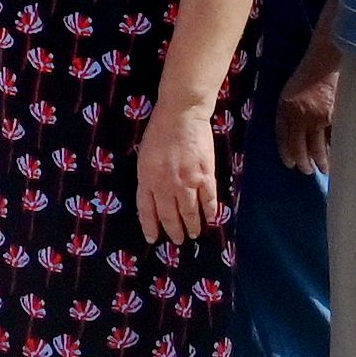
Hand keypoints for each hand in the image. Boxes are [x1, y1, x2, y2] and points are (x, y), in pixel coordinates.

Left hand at [136, 102, 225, 242]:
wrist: (181, 116)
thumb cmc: (158, 131)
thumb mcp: (143, 156)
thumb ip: (148, 176)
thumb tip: (151, 193)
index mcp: (146, 179)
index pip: (147, 210)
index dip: (150, 226)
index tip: (153, 239)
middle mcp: (165, 185)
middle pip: (169, 215)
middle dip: (173, 231)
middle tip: (178, 241)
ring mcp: (186, 182)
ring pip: (189, 211)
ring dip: (192, 226)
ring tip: (194, 235)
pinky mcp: (205, 176)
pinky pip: (208, 200)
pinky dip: (210, 212)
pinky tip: (211, 221)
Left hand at [275, 51, 340, 175]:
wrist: (325, 60)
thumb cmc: (307, 74)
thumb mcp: (289, 92)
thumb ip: (287, 111)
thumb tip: (291, 132)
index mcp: (284, 108)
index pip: (282, 136)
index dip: (285, 152)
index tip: (289, 163)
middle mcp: (298, 115)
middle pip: (298, 145)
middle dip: (302, 161)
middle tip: (307, 171)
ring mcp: (317, 117)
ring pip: (317, 146)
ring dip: (320, 161)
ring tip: (323, 169)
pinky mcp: (334, 117)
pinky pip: (332, 138)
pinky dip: (334, 148)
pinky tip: (336, 155)